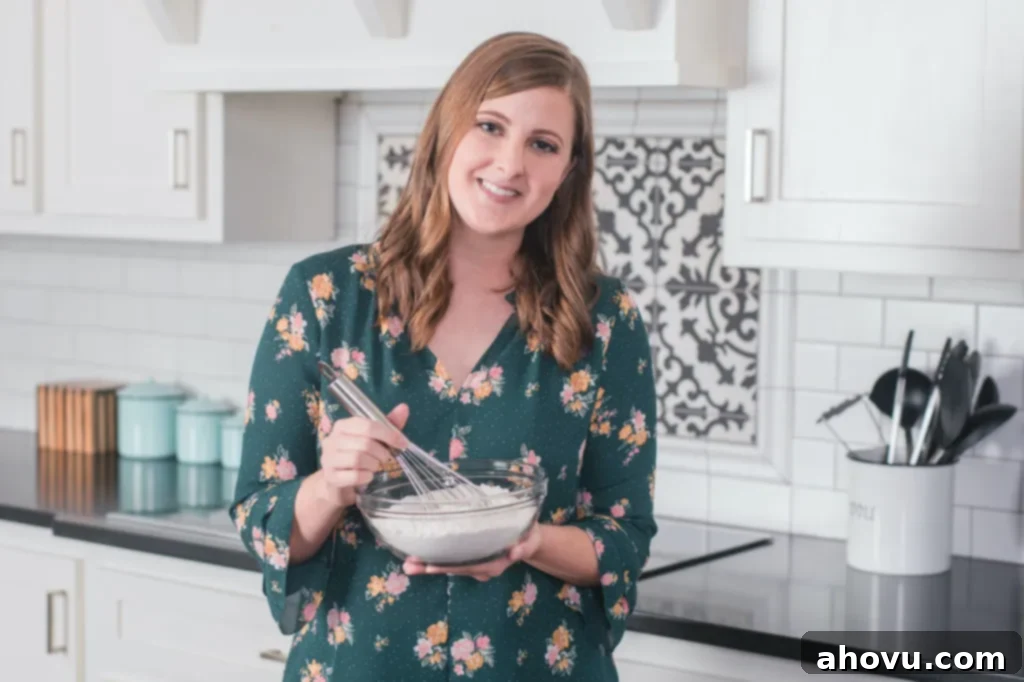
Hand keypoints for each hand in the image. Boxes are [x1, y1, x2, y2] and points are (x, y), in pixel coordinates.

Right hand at [317, 403, 408, 507]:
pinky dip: (366, 476)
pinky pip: (354, 476)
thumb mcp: (374, 438)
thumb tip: (404, 408)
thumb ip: (389, 424)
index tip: (403, 444)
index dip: (389, 435)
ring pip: (358, 459)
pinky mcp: (330, 476)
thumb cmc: (358, 454)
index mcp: (343, 425)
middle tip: (386, 458)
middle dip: (382, 452)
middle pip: (365, 443)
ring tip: (375, 466)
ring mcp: (328, 458)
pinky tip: (368, 476)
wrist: (337, 480)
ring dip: (374, 464)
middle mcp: (332, 439)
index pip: (368, 426)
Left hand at [402, 522, 543, 580]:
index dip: (448, 566)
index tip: (429, 567)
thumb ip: (523, 547)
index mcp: (492, 564)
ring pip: (449, 566)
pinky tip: (419, 556)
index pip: (466, 566)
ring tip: (406, 565)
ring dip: (427, 566)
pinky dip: (435, 559)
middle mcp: (480, 567)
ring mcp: (474, 564)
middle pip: (453, 568)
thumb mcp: (530, 540)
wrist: (529, 541)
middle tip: (408, 566)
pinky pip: (452, 560)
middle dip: (430, 568)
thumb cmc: (529, 537)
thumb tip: (515, 552)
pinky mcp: (470, 557)